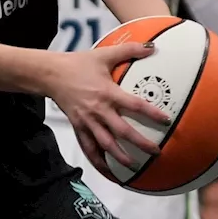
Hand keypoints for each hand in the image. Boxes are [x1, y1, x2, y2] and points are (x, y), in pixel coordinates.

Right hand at [46, 42, 170, 172]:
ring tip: (134, 167)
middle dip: (140, 143)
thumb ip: (129, 49)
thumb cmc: (79, 64)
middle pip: (122, 131)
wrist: (51, 74)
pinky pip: (89, 149)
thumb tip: (152, 47)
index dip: (151, 113)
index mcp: (107, 92)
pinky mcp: (78, 128)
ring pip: (105, 144)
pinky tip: (108, 171)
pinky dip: (98, 162)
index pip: (134, 105)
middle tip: (156, 152)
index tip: (166, 120)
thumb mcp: (104, 54)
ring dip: (120, 157)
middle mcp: (98, 110)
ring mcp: (87, 121)